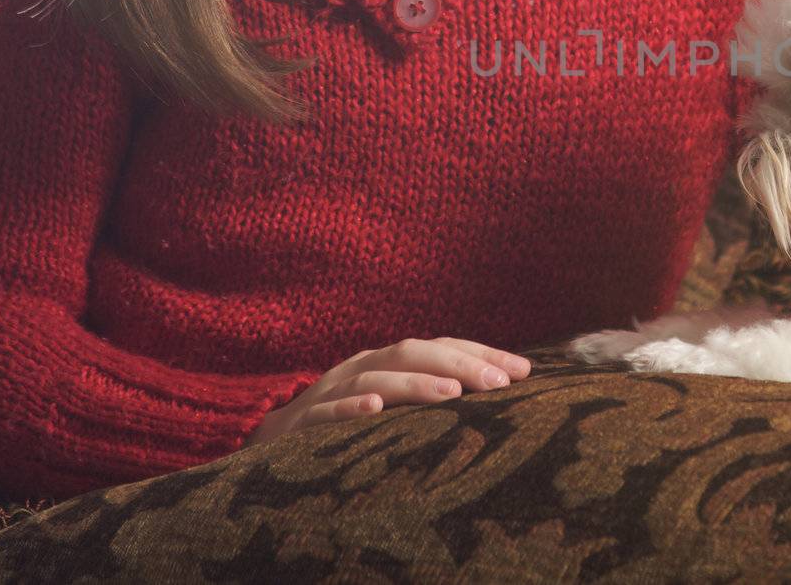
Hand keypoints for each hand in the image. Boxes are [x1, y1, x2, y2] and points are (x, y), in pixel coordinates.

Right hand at [247, 338, 531, 445]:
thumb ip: (432, 397)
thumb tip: (498, 398)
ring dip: (415, 383)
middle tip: (498, 383)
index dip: (481, 354)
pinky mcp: (299, 424)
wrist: (266, 444)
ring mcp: (328, 391)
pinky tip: (374, 410)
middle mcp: (361, 367)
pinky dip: (348, 408)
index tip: (524, 371)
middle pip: (412, 352)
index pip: (440, 346)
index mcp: (388, 361)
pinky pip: (323, 412)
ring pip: (374, 378)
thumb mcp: (390, 405)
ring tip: (452, 394)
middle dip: (458, 364)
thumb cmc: (345, 426)